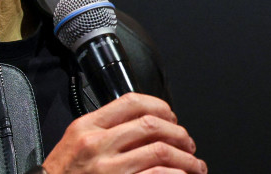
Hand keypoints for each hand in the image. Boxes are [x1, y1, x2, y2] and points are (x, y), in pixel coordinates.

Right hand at [40, 93, 205, 173]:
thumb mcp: (76, 141)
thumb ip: (103, 129)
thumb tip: (142, 123)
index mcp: (87, 127)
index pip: (131, 102)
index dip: (159, 106)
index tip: (171, 116)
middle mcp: (98, 144)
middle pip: (151, 125)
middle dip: (179, 133)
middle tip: (188, 143)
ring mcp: (109, 168)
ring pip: (160, 152)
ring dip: (186, 159)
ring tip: (194, 164)